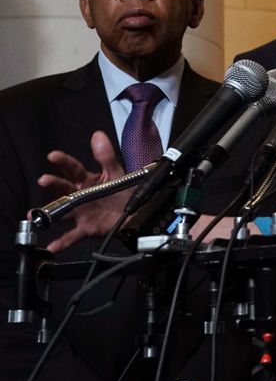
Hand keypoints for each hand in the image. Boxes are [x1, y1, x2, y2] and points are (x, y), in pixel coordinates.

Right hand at [36, 130, 130, 252]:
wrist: (137, 213)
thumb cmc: (123, 192)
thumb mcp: (116, 173)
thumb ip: (106, 156)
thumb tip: (98, 136)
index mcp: (87, 181)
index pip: (73, 169)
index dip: (63, 162)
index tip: (53, 156)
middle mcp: (80, 196)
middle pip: (63, 188)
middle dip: (53, 183)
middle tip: (44, 180)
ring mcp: (81, 212)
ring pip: (60, 212)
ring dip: (46, 213)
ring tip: (34, 215)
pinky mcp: (86, 227)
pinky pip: (72, 236)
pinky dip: (62, 241)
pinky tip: (53, 245)